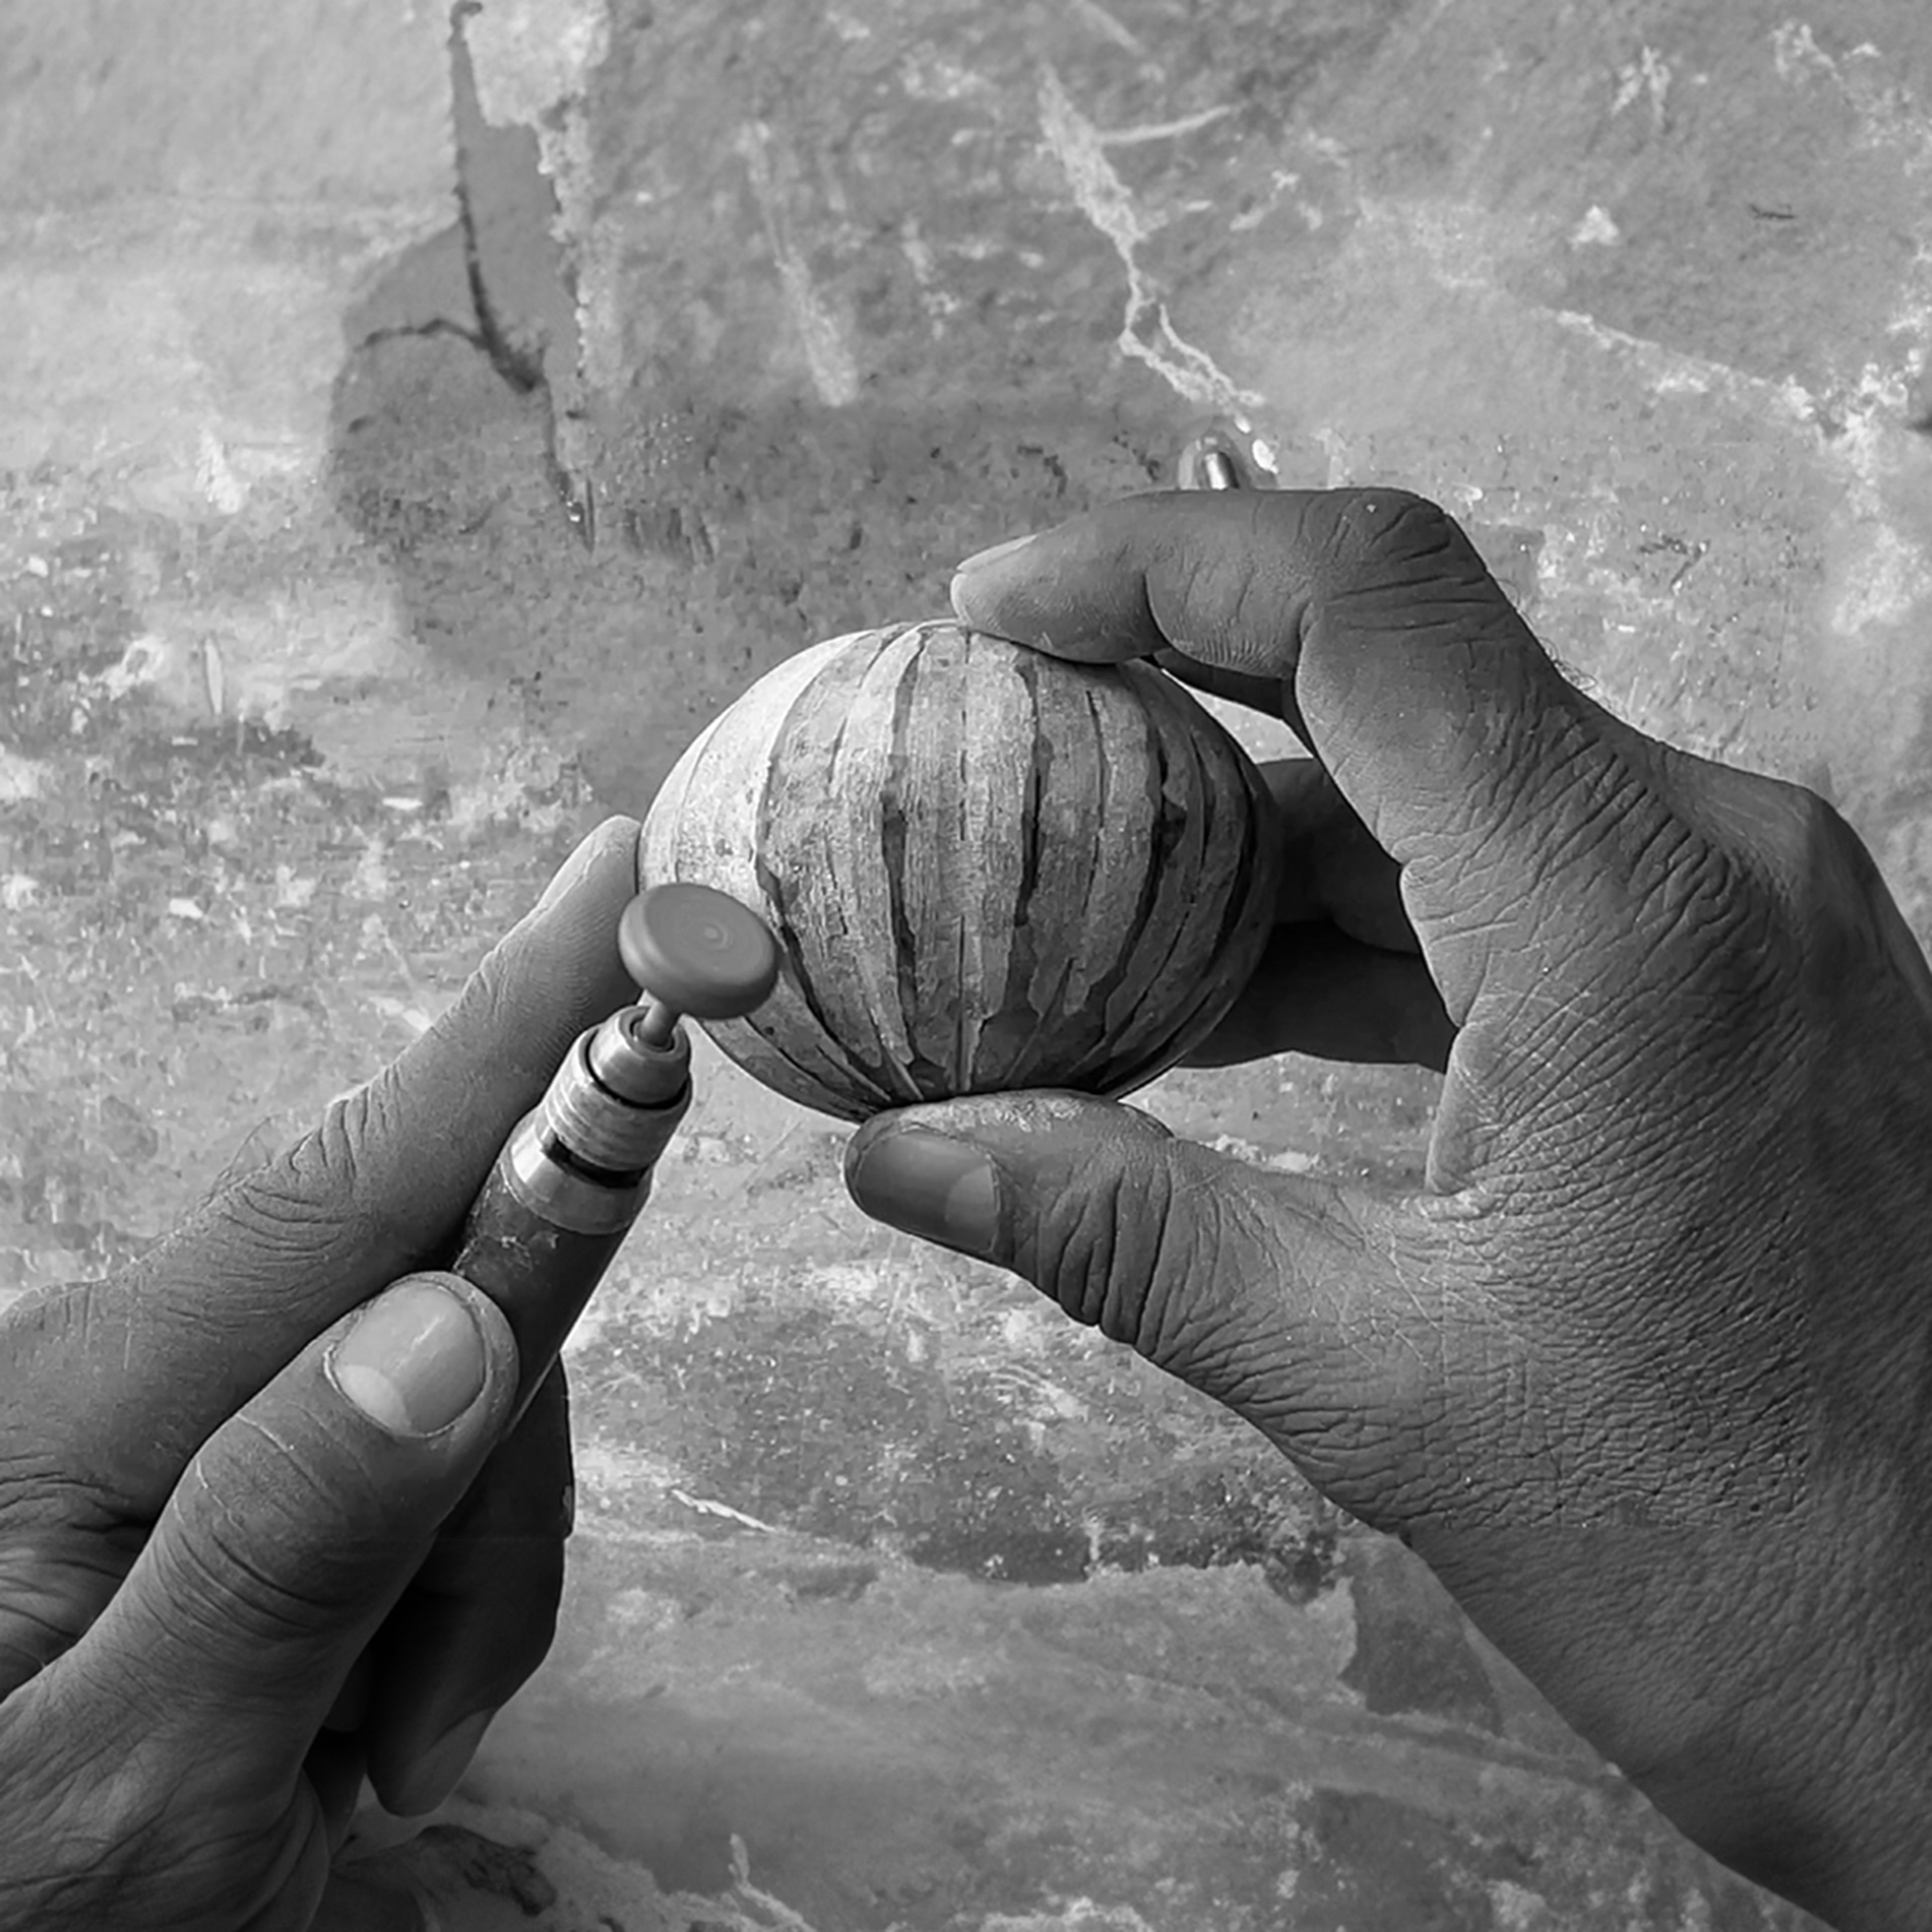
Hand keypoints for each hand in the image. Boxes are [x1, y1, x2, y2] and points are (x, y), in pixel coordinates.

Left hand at [0, 816, 641, 1930]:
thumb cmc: (6, 1919)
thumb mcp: (134, 1793)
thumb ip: (283, 1549)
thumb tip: (456, 1321)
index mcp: (87, 1406)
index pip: (352, 1180)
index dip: (510, 1026)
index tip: (620, 880)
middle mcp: (143, 1366)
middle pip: (445, 1306)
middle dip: (496, 1486)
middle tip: (431, 1711)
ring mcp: (196, 1413)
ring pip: (463, 1389)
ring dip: (474, 1566)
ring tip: (377, 1747)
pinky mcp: (245, 1461)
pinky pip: (427, 1455)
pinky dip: (447, 1584)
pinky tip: (364, 1715)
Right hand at [843, 490, 1931, 1929]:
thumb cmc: (1744, 1553)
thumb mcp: (1388, 1387)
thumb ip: (1127, 1235)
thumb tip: (905, 1157)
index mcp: (1628, 919)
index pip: (1367, 607)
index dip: (1153, 563)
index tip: (990, 604)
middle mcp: (1706, 861)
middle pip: (1393, 670)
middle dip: (1168, 689)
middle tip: (990, 743)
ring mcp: (1734, 917)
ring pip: (1439, 787)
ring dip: (1247, 836)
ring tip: (1062, 911)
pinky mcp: (1727, 987)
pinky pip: (1498, 890)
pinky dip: (1344, 925)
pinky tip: (1208, 1007)